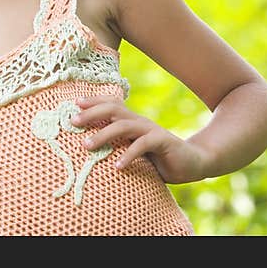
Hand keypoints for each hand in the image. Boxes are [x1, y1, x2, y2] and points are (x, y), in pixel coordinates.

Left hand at [71, 95, 208, 183]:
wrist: (193, 163)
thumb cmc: (158, 159)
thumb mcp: (133, 150)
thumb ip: (117, 147)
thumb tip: (87, 150)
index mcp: (131, 120)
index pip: (111, 104)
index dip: (93, 101)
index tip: (74, 104)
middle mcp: (139, 121)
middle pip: (113, 109)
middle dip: (91, 113)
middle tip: (73, 121)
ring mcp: (151, 130)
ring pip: (124, 125)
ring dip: (103, 134)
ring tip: (86, 146)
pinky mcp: (163, 142)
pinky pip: (143, 145)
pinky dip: (128, 154)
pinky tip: (117, 166)